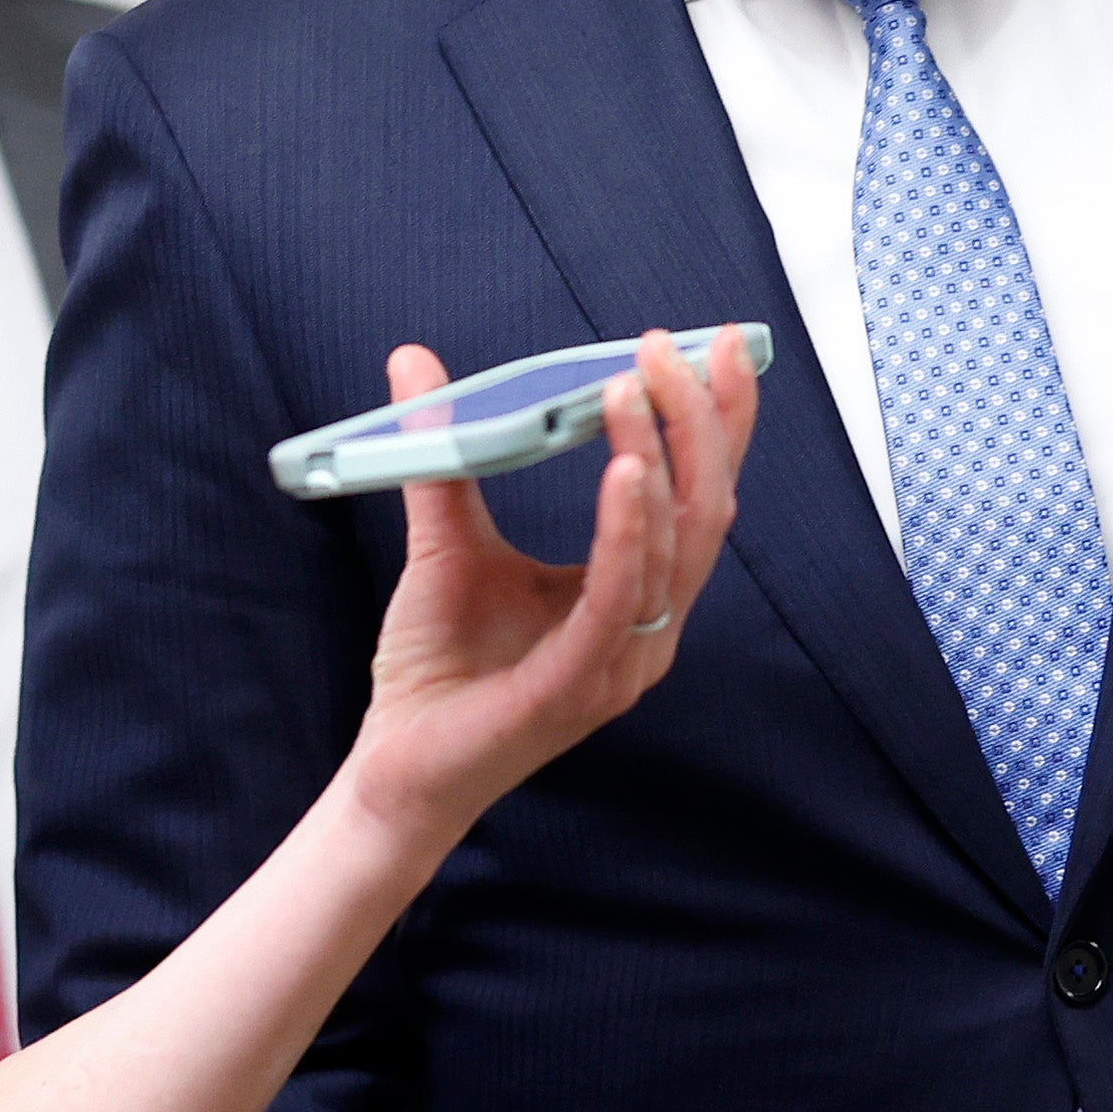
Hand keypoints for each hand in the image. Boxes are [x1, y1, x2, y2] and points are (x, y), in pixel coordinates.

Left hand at [343, 329, 757, 850]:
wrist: (396, 767)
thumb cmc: (436, 668)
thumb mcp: (446, 539)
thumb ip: (441, 451)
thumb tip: (414, 363)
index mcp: (635, 596)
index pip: (697, 497)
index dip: (715, 421)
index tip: (709, 345)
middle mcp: (646, 630)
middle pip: (706, 511)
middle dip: (699, 421)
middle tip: (670, 346)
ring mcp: (621, 662)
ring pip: (673, 548)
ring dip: (658, 457)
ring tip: (629, 387)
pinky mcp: (578, 685)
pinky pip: (621, 599)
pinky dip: (628, 531)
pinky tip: (625, 471)